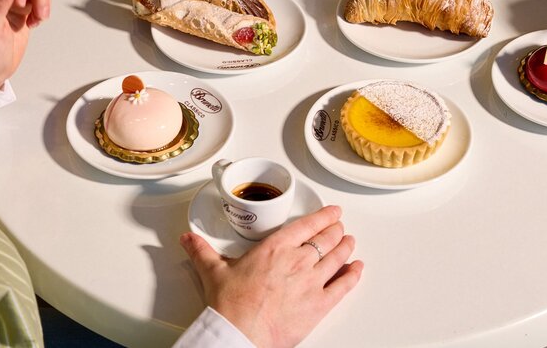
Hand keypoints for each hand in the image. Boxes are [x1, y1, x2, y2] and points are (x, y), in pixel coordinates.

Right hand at [180, 205, 363, 347]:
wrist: (239, 334)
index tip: (332, 211)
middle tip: (340, 227)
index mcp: (276, 247)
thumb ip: (202, 251)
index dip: (324, 215)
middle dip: (336, 230)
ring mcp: (312, 282)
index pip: (307, 224)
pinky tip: (357, 269)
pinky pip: (343, 286)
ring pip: (337, 257)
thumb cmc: (230, 305)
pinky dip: (353, 276)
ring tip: (350, 241)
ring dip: (346, 247)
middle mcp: (298, 260)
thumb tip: (188, 239)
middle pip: (326, 239)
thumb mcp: (213, 271)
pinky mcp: (319, 305)